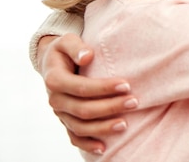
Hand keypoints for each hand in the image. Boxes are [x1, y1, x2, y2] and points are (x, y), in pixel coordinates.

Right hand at [38, 34, 138, 154]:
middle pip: (83, 109)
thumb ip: (76, 47)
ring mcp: (60, 113)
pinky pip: (74, 137)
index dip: (104, 88)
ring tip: (125, 124)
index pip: (81, 88)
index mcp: (54, 80)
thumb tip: (87, 56)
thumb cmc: (67, 50)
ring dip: (103, 128)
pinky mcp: (65, 121)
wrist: (53, 63)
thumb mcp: (67, 41)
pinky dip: (88, 144)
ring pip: (80, 127)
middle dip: (110, 107)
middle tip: (134, 102)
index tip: (126, 84)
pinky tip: (104, 148)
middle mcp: (55, 100)